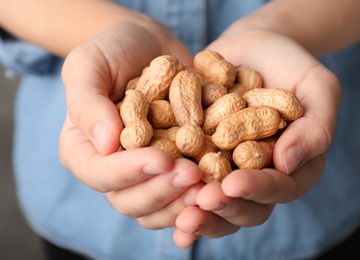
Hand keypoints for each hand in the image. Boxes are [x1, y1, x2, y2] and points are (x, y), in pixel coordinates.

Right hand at [59, 21, 200, 225]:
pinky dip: (200, 199)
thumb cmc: (113, 50)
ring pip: (157, 209)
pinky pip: (182, 196)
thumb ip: (87, 102)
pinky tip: (221, 190)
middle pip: (129, 200)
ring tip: (210, 186)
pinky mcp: (172, 169)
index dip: (130, 172)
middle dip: (162, 190)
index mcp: (84, 150)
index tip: (163, 159)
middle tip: (194, 174)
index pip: (100, 174)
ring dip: (183, 203)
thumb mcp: (89, 64)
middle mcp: (113, 169)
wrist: (149, 46)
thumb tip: (105, 145)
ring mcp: (145, 173)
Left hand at [173, 23, 340, 247]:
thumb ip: (315, 127)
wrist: (254, 47)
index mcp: (289, 168)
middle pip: (242, 206)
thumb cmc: (291, 65)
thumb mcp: (317, 88)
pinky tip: (152, 191)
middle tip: (200, 203)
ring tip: (177, 211)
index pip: (278, 189)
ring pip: (212, 202)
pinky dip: (170, 188)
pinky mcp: (198, 155)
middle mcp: (256, 175)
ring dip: (195, 210)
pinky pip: (184, 177)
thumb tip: (288, 164)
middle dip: (222, 207)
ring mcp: (224, 168)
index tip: (233, 185)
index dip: (257, 190)